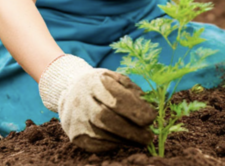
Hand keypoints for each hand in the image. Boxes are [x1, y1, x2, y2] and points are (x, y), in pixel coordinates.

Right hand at [39, 55, 155, 151]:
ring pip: (101, 134)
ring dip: (125, 140)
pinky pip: (96, 145)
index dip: (135, 110)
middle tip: (149, 137)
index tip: (152, 117)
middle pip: (106, 118)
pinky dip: (114, 145)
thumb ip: (133, 91)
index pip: (116, 99)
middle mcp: (81, 101)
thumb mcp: (117, 79)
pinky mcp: (75, 136)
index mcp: (94, 83)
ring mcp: (76, 119)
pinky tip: (125, 142)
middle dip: (131, 130)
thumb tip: (150, 109)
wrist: (72, 92)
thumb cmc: (103, 85)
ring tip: (141, 140)